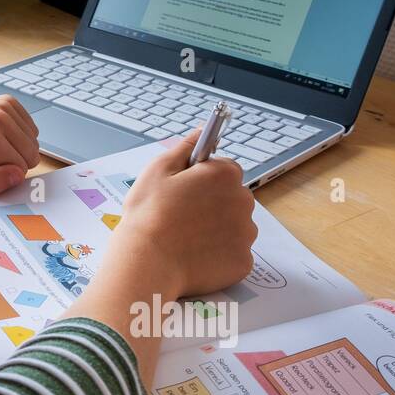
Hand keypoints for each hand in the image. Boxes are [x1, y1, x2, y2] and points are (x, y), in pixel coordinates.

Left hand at [0, 96, 40, 194]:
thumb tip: (18, 175)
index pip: (20, 168)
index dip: (5, 174)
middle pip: (31, 154)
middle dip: (14, 162)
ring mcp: (4, 105)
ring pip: (33, 142)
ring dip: (17, 149)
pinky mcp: (8, 101)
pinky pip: (31, 129)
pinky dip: (19, 136)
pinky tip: (0, 135)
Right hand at [107, 129, 256, 298]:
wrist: (148, 264)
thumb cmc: (148, 215)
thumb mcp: (158, 170)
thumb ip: (186, 147)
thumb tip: (202, 130)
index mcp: (224, 175)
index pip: (225, 169)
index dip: (203, 179)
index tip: (186, 190)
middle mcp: (243, 201)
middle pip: (232, 197)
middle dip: (213, 204)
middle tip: (182, 216)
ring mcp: (246, 234)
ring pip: (235, 226)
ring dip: (218, 229)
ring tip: (186, 238)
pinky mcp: (243, 262)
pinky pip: (233, 253)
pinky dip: (218, 255)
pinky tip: (195, 256)